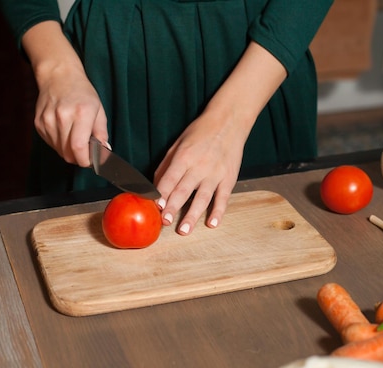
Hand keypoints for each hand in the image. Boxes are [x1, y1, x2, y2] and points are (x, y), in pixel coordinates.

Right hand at [33, 64, 107, 166]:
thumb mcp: (98, 109)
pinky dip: (59, 143)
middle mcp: (62, 117)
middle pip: (68, 154)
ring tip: (74, 136)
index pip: (79, 148)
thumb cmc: (81, 92)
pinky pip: (51, 144)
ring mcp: (48, 120)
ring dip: (68, 150)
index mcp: (81, 113)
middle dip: (78, 157)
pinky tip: (64, 131)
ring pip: (59, 151)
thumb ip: (101, 133)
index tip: (90, 161)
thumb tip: (103, 153)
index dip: (85, 160)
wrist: (58, 76)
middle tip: (85, 150)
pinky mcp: (39, 123)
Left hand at [155, 41, 286, 234]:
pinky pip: (223, 198)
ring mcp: (216, 173)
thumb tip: (154, 186)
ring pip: (202, 198)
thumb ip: (166, 166)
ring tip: (184, 230)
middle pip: (184, 190)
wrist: (229, 122)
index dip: (161, 193)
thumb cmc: (199, 133)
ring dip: (193, 215)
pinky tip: (212, 223)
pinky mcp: (229, 178)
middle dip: (173, 207)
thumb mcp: (177, 145)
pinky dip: (218, 211)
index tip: (154, 206)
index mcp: (184, 157)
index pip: (170, 178)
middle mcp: (200, 166)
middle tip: (165, 222)